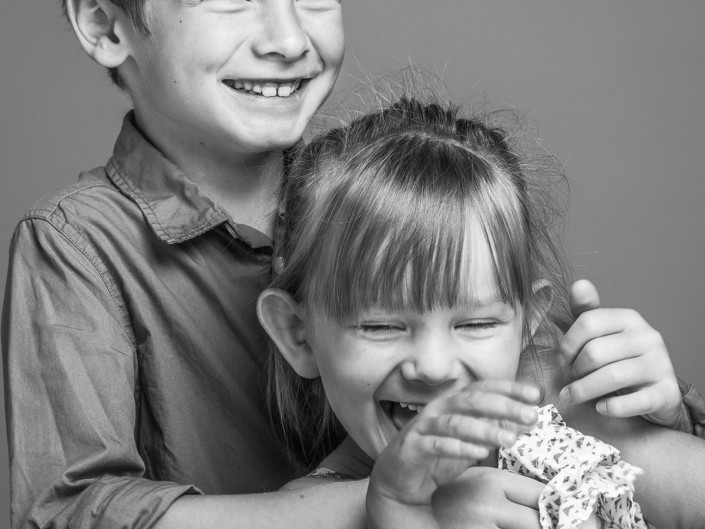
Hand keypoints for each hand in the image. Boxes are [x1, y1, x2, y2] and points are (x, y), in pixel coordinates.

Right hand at [366, 380, 539, 528]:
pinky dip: (459, 448)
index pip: (484, 388)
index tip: (535, 394)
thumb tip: (529, 420)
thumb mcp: (473, 442)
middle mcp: (439, 409)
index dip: (509, 388)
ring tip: (509, 440)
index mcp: (454, 403)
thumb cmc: (437, 456)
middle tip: (530, 415)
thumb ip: (498, 429)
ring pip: (456, 422)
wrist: (400, 479)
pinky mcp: (413, 447)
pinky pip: (437, 445)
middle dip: (504, 406)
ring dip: (484, 430)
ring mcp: (424, 426)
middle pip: (473, 400)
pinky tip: (479, 453)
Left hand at [559, 279, 681, 427]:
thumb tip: (579, 284)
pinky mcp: (666, 392)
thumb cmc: (619, 359)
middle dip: (574, 370)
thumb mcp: (601, 333)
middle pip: (595, 352)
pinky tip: (600, 407)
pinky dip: (612, 407)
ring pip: (612, 376)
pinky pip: (635, 401)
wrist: (655, 391)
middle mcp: (647, 337)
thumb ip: (585, 311)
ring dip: (584, 390)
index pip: (587, 322)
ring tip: (572, 396)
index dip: (567, 344)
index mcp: (628, 318)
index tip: (561, 360)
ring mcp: (660, 364)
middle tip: (567, 380)